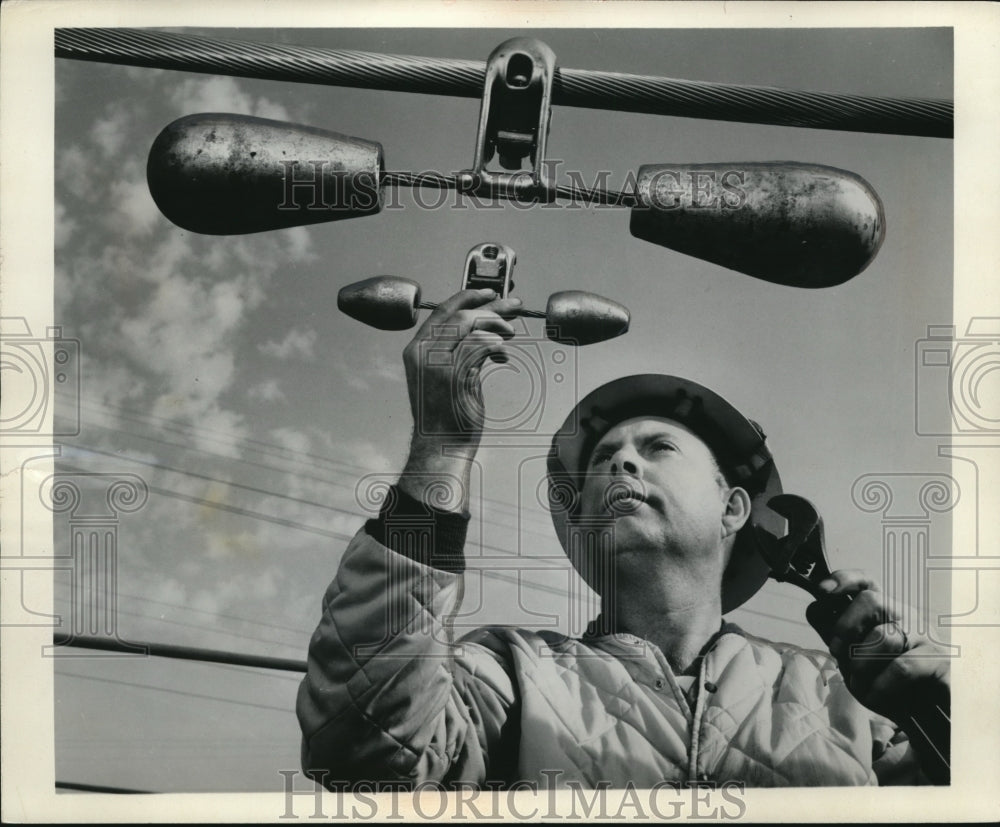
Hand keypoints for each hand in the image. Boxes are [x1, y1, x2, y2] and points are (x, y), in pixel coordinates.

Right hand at [402, 288, 522, 450]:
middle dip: (489, 306)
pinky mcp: (452, 375)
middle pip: (457, 313)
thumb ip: (456, 349)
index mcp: (416, 350)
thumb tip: (484, 326)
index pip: (441, 311)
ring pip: (468, 325)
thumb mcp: (444, 374)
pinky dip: (496, 345)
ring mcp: (435, 363)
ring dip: (496, 325)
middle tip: (513, 305)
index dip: (467, 297)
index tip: (489, 293)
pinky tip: (502, 356)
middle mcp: (421, 353)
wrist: (441, 446)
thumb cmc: (447, 413)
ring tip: (510, 334)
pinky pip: (479, 345)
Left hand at [805, 570, 949, 725]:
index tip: (822, 590)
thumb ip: (837, 636)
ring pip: (884, 636)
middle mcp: (907, 618)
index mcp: (885, 613)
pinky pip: (901, 667)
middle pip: (872, 600)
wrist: (931, 719)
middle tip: (836, 651)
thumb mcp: (856, 660)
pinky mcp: (941, 662)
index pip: (866, 582)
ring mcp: (926, 637)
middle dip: (845, 626)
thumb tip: (814, 608)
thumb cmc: (890, 686)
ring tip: (860, 684)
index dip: (843, 579)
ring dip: (861, 665)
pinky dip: (880, 685)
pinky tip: (876, 696)